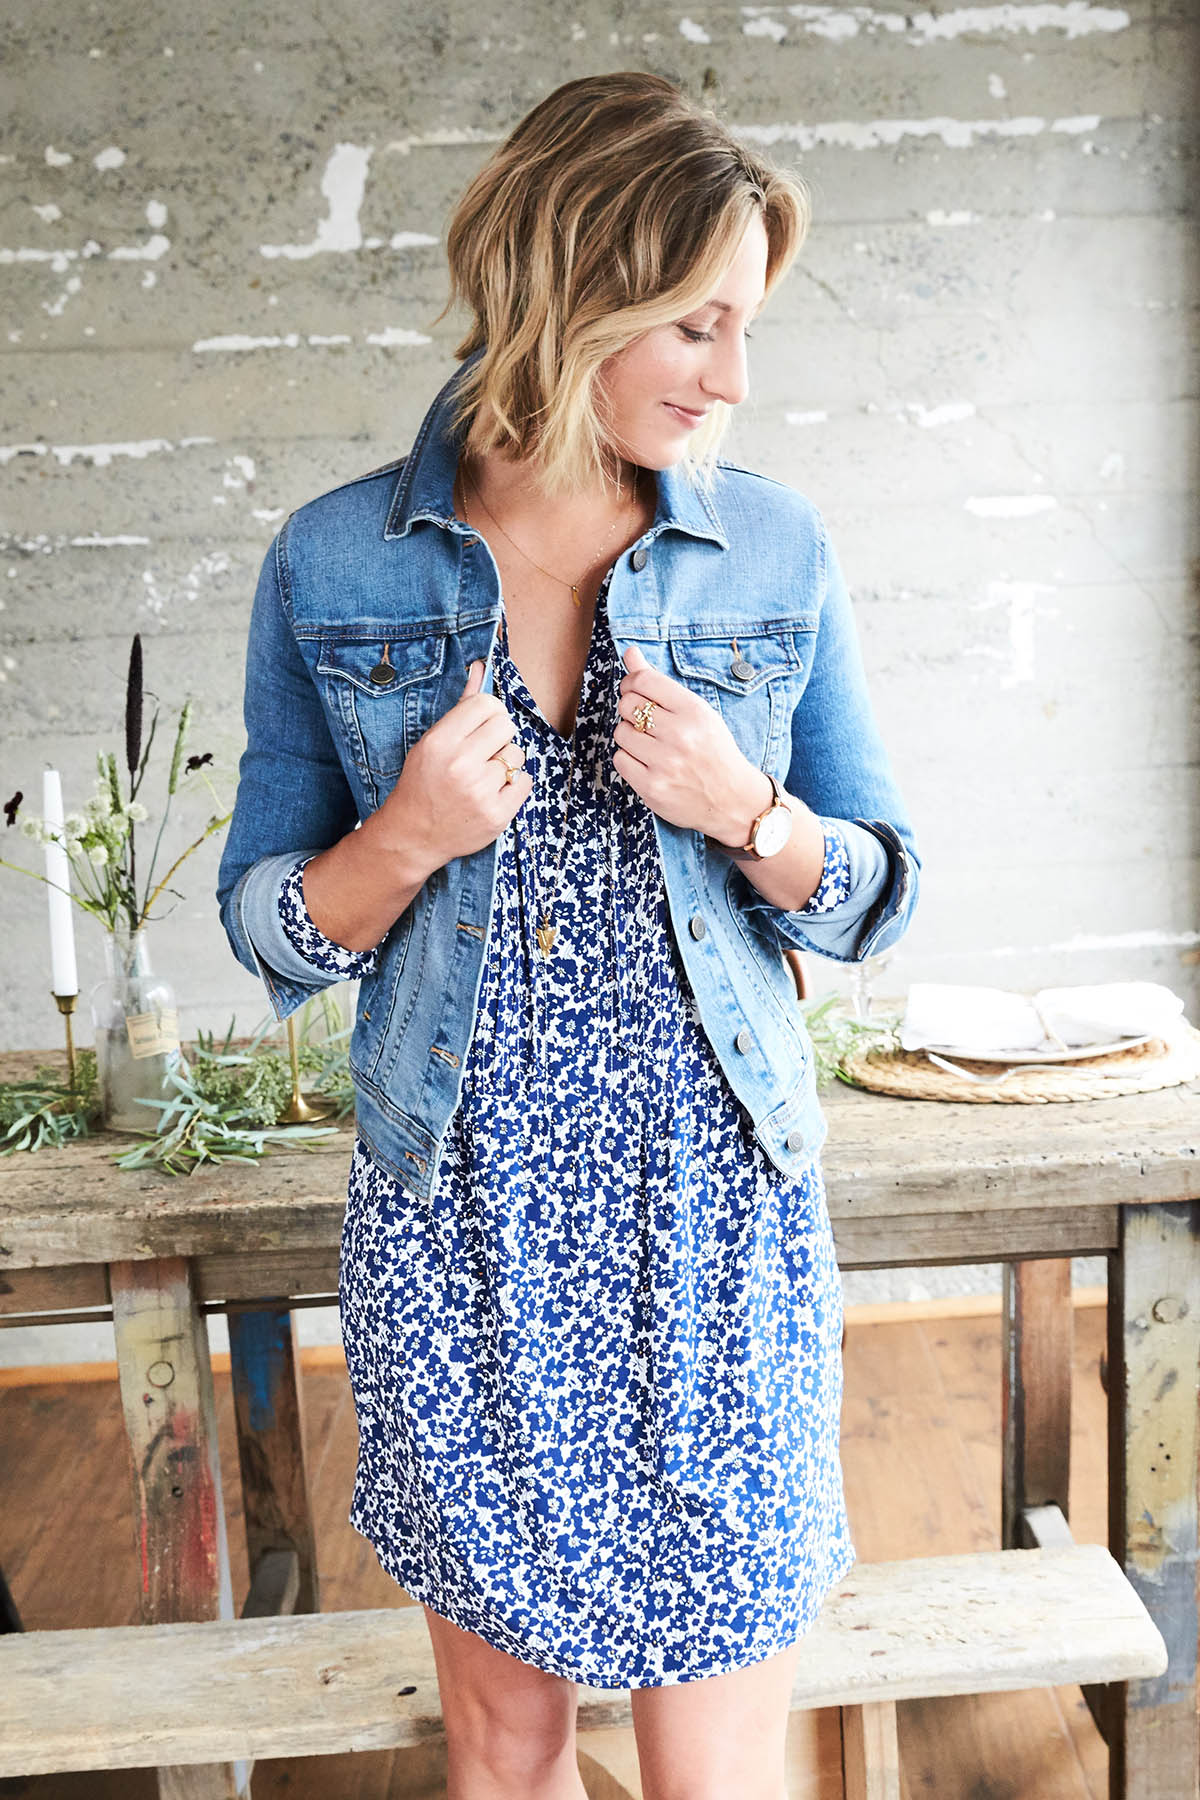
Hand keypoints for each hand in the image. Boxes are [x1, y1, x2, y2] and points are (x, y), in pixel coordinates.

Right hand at [378, 658, 532, 873]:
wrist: (413, 835)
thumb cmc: (422, 783)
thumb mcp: (432, 742)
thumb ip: (460, 707)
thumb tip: (480, 668)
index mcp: (441, 742)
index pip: (486, 704)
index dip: (488, 713)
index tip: (481, 727)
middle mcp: (461, 765)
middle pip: (506, 726)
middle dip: (499, 737)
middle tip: (483, 752)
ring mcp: (480, 792)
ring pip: (517, 755)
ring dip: (505, 764)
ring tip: (483, 777)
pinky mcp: (497, 815)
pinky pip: (525, 782)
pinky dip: (512, 787)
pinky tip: (492, 793)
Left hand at [612, 644, 773, 845]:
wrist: (733, 801)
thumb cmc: (714, 751)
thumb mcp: (697, 712)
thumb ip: (660, 683)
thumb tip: (629, 653)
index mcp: (694, 711)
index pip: (644, 680)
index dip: (631, 682)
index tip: (634, 690)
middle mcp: (680, 735)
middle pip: (627, 704)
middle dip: (630, 709)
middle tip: (645, 721)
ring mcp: (665, 763)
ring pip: (621, 732)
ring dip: (630, 736)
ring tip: (650, 744)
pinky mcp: (652, 788)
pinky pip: (620, 759)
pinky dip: (629, 759)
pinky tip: (647, 762)